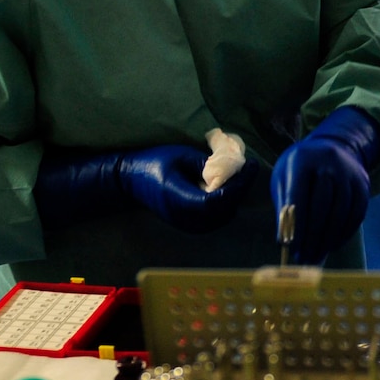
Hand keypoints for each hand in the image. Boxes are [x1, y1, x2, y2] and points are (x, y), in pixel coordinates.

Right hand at [35, 143, 252, 233]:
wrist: (129, 180)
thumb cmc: (152, 162)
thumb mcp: (180, 155)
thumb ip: (206, 164)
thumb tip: (233, 167)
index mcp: (179, 198)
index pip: (217, 200)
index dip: (238, 185)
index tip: (250, 165)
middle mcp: (184, 217)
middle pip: (224, 210)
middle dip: (240, 188)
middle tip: (247, 168)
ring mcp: (186, 224)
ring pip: (222, 216)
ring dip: (234, 197)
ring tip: (238, 175)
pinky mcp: (188, 224)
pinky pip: (215, 218)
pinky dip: (226, 203)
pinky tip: (225, 186)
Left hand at [270, 107, 379, 263]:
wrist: (332, 146)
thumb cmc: (299, 169)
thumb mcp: (284, 179)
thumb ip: (284, 208)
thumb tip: (285, 242)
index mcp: (302, 160)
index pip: (299, 196)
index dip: (296, 224)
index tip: (292, 248)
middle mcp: (329, 162)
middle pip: (322, 206)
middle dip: (313, 237)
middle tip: (304, 258)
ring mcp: (350, 172)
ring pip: (341, 212)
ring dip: (328, 239)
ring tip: (316, 256)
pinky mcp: (363, 184)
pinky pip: (356, 214)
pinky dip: (344, 233)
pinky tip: (332, 245)